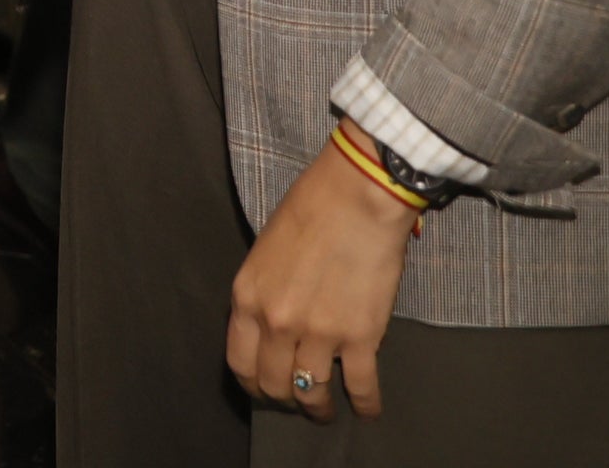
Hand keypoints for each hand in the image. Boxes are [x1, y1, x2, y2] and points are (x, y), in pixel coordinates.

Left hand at [227, 129, 422, 419]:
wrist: (358, 196)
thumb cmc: (311, 209)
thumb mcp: (265, 251)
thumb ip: (263, 292)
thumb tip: (270, 324)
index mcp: (247, 298)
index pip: (239, 362)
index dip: (252, 383)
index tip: (264, 388)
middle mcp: (277, 322)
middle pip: (273, 383)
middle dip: (284, 398)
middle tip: (297, 399)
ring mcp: (318, 333)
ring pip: (311, 392)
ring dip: (319, 408)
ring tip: (326, 411)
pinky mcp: (360, 337)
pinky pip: (360, 386)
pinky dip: (365, 405)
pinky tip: (368, 410)